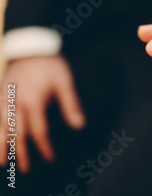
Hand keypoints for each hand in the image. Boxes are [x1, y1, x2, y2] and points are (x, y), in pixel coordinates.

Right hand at [0, 55, 85, 172]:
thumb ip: (71, 105)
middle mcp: (15, 102)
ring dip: (1, 145)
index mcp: (33, 101)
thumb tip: (79, 126)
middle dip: (21, 152)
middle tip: (25, 169)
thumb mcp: (65, 82)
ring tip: (2, 162)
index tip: (50, 158)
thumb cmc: (50, 65)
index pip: (38, 131)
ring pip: (0, 127)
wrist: (32, 47)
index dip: (44, 147)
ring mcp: (4, 98)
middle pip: (16, 133)